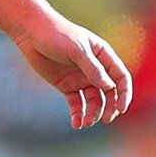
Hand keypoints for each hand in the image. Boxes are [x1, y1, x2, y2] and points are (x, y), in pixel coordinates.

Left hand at [12, 13, 132, 128]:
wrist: (32, 33)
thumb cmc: (57, 34)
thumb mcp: (76, 50)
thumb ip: (93, 68)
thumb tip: (110, 87)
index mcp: (103, 55)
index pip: (120, 77)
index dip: (124, 93)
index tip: (120, 108)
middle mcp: (95, 68)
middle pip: (110, 92)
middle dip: (110, 107)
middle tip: (105, 119)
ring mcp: (81, 78)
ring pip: (94, 101)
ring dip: (93, 113)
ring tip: (86, 122)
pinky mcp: (67, 86)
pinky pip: (77, 103)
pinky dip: (78, 114)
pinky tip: (76, 123)